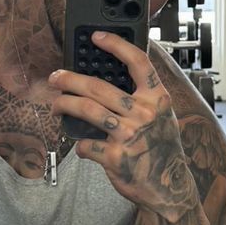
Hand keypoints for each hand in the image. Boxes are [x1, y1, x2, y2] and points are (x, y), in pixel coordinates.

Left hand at [49, 31, 198, 221]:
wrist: (169, 187)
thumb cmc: (162, 151)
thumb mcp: (163, 119)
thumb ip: (143, 100)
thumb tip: (109, 82)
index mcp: (158, 99)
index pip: (137, 62)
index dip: (115, 45)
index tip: (96, 37)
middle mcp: (144, 114)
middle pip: (98, 87)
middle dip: (70, 79)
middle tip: (56, 78)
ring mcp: (129, 135)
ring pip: (86, 110)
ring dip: (64, 105)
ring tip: (55, 105)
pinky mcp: (115, 156)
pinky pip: (85, 144)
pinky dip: (79, 144)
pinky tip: (81, 145)